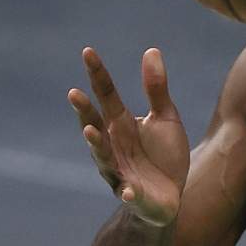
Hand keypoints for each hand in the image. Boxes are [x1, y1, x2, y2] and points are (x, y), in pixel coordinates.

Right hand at [68, 48, 189, 226]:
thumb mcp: (165, 118)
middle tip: (74, 93)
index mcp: (120, 124)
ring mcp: (119, 171)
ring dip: (96, 146)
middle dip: (84, 112)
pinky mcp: (133, 195)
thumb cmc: (163, 155)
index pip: (106, 96)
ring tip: (90, 132)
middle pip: (95, 126)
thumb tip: (152, 50)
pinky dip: (127, 192)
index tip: (88, 51)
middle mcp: (113, 146)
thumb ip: (156, 89)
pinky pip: (128, 194)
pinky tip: (127, 190)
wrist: (170, 196)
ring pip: (103, 159)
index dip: (98, 75)